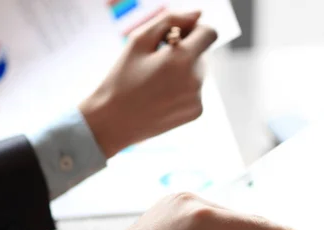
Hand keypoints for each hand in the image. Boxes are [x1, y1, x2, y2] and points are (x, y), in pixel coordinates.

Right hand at [79, 11, 217, 157]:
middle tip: (155, 64)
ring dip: (183, 71)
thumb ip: (171, 21)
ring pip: (198, 73)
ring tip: (156, 83)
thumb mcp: (139, 41)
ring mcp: (198, 98)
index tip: (177, 36)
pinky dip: (183, 89)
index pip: (209, 33)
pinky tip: (161, 97)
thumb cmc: (122, 77)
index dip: (194, 30)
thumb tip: (199, 14)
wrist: (113, 121)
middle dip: (184, 53)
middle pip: (201, 54)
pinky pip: (196, 91)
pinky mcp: (196, 112)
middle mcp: (196, 80)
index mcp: (183, 59)